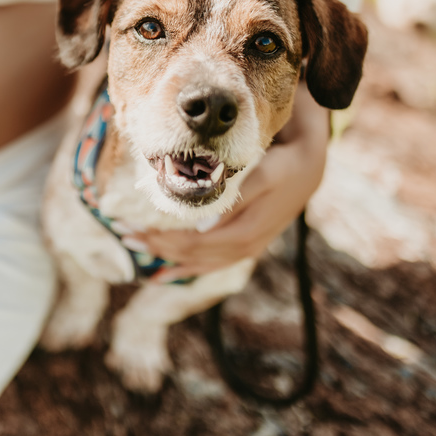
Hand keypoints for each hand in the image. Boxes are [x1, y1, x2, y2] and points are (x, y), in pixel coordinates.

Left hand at [124, 80, 330, 282]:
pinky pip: (212, 263)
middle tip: (126, 234)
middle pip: (194, 255)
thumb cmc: (283, 164)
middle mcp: (246, 246)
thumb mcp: (263, 173)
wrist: (309, 168)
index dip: (165, 240)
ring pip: (201, 262)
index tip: (137, 229)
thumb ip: (236, 198)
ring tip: (136, 248)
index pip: (197, 243)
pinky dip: (188, 267)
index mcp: (247, 230)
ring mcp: (247, 249)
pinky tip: (166, 271)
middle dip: (158, 247)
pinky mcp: (246, 245)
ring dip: (167, 258)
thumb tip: (203, 223)